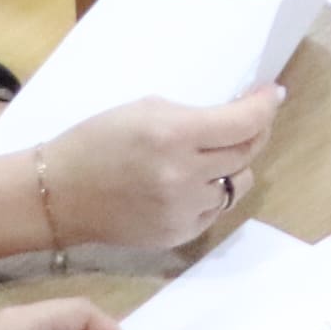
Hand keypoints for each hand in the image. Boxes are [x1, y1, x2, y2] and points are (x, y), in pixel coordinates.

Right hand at [38, 90, 279, 249]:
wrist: (59, 195)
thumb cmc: (98, 141)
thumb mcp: (146, 109)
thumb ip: (194, 115)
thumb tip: (236, 115)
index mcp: (174, 136)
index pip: (243, 123)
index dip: (264, 106)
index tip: (272, 94)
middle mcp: (184, 176)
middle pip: (247, 153)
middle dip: (256, 130)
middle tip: (251, 118)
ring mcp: (183, 210)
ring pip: (237, 184)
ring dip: (234, 165)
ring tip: (213, 153)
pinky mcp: (178, 235)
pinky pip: (216, 209)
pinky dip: (213, 192)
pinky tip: (194, 181)